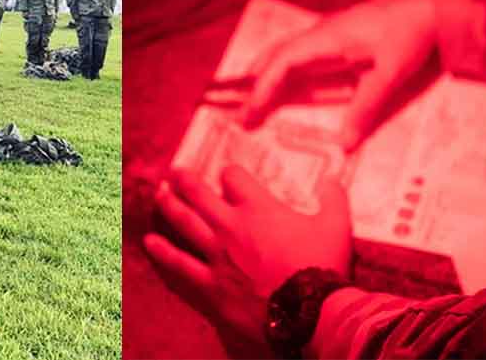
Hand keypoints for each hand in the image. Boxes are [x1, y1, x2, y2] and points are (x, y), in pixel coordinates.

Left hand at [143, 166, 351, 357]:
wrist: (309, 313)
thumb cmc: (322, 267)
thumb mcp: (336, 227)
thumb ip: (334, 199)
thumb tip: (332, 180)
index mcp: (259, 208)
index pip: (234, 177)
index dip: (230, 174)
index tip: (228, 176)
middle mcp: (231, 225)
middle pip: (199, 194)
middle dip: (186, 180)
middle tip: (175, 172)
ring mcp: (217, 254)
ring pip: (184, 222)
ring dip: (169, 206)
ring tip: (159, 195)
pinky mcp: (210, 282)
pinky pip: (179, 264)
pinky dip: (163, 252)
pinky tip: (149, 242)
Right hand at [233, 0, 436, 150]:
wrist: (432, 10)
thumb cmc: (411, 37)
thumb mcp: (391, 75)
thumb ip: (366, 109)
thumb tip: (344, 144)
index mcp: (327, 39)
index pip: (283, 62)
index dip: (263, 88)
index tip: (250, 112)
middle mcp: (320, 32)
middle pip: (275, 54)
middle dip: (253, 83)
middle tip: (241, 112)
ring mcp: (326, 31)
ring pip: (284, 51)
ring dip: (264, 74)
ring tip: (251, 99)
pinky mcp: (336, 34)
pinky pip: (299, 51)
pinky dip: (281, 68)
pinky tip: (281, 82)